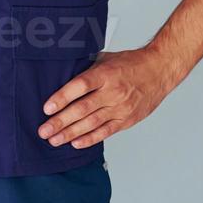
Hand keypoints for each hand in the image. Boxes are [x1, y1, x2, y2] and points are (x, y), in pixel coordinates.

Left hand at [37, 47, 173, 148]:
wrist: (159, 71)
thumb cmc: (131, 63)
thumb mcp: (106, 58)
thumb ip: (87, 68)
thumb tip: (63, 73)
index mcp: (105, 74)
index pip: (80, 86)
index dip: (62, 97)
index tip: (47, 108)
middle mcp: (112, 92)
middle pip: (82, 109)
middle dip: (60, 121)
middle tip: (44, 131)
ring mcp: (120, 108)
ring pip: (91, 123)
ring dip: (70, 133)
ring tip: (54, 139)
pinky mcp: (126, 120)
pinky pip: (105, 132)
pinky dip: (90, 139)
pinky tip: (76, 144)